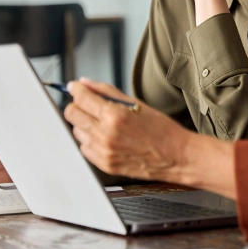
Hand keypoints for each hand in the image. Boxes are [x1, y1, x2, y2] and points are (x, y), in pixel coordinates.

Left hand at [64, 78, 190, 181]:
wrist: (175, 156)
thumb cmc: (161, 129)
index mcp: (115, 116)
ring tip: (104, 122)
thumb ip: (107, 92)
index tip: (75, 87)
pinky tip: (106, 136)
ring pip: (76, 131)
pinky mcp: (103, 164)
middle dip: (78, 105)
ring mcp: (102, 152)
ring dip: (85, 123)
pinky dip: (91, 140)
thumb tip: (86, 83)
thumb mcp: (137, 103)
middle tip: (88, 103)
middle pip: (72, 114)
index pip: (81, 98)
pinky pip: (84, 148)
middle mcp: (105, 135)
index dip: (76, 89)